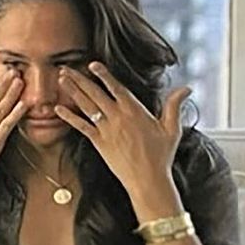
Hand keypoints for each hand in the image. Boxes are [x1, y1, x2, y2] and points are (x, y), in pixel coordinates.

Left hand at [54, 62, 191, 202]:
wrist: (148, 180)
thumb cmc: (161, 155)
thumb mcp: (171, 128)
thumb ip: (174, 105)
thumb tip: (187, 87)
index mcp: (135, 111)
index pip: (116, 87)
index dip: (104, 75)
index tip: (92, 64)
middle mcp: (118, 117)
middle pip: (95, 93)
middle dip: (79, 78)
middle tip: (65, 67)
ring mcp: (106, 129)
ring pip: (86, 106)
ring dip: (72, 91)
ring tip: (60, 79)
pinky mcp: (98, 142)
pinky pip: (80, 126)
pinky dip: (68, 117)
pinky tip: (56, 108)